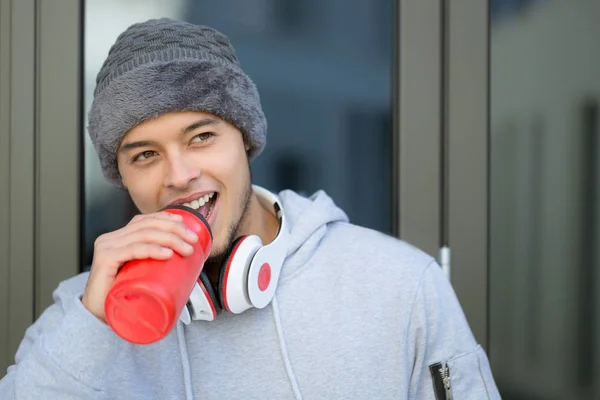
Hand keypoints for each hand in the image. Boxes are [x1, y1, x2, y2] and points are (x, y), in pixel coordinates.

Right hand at [81, 211, 198, 321]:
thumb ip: (155, 264)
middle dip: (174, 229)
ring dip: (170, 239)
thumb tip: (186, 261)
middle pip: (147, 225)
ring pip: (143, 234)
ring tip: (186, 249)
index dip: (166, 218)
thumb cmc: (121, 296)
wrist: (97, 318)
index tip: (185, 224)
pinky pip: (132, 249)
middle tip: (193, 240)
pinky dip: (152, 250)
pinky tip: (166, 253)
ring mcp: (106, 248)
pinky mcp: (104, 260)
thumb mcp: (140, 274)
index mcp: (119, 239)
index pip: (144, 220)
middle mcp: (111, 239)